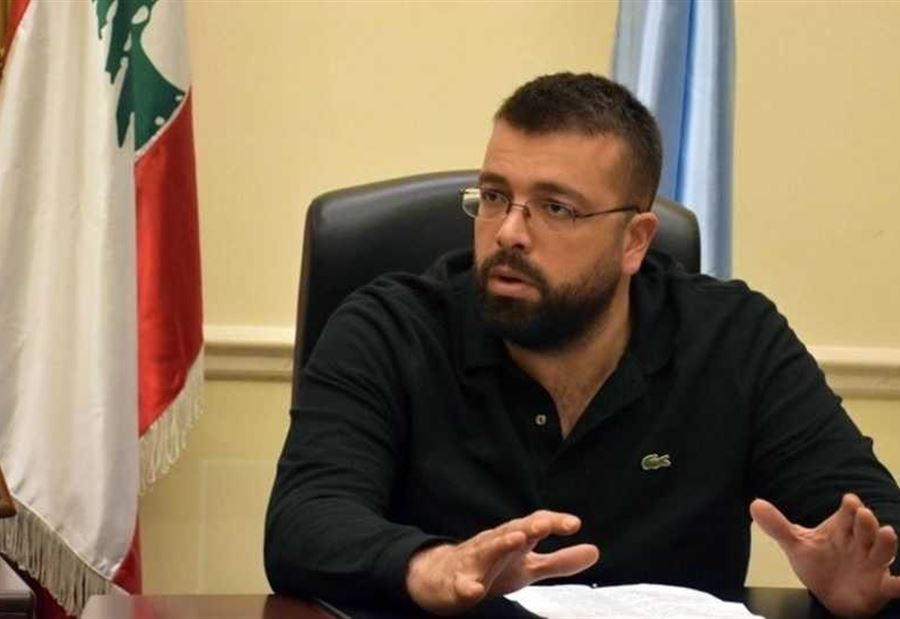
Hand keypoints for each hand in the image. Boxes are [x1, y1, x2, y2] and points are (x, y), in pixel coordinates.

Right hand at [405, 510, 598, 614]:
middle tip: (544, 525)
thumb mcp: (529, 566)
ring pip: (486, 550)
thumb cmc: (492, 568)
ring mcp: (474, 562)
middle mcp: (494, 544)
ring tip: (517, 539)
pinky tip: (473, 590)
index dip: (553, 522)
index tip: (574, 524)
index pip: (535, 524)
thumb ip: (560, 561)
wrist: (443, 577)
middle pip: (512, 530)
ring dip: (501, 544)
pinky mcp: (457, 582)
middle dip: (528, 526)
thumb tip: (595, 551)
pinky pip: (461, 584)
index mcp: (514, 540)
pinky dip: (466, 586)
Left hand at [751, 494, 899, 617]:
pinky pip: (894, 586)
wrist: (830, 597)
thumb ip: (778, 526)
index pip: (847, 514)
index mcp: (842, 530)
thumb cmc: (818, 564)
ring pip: (882, 551)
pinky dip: (899, 584)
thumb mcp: (797, 546)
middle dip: (865, 522)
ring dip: (886, 542)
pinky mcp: (880, 587)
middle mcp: (860, 543)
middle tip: (863, 514)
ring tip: (887, 532)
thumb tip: (754, 504)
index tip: (849, 500)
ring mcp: (872, 564)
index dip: (850, 507)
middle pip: (865, 529)